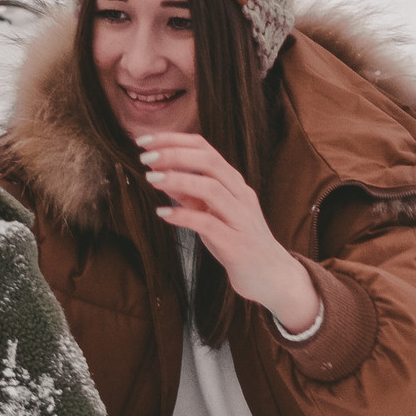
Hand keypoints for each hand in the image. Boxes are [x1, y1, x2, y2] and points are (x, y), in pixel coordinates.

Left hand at [139, 131, 320, 332]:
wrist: (270, 275)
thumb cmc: (238, 241)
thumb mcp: (213, 212)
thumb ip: (191, 194)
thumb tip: (162, 175)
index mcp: (234, 183)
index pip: (205, 149)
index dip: (174, 140)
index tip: (145, 140)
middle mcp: (240, 195)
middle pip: (209, 161)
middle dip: (175, 154)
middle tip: (145, 158)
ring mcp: (240, 218)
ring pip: (211, 188)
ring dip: (178, 180)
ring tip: (150, 179)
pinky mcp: (236, 243)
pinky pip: (208, 223)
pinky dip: (183, 216)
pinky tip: (162, 213)